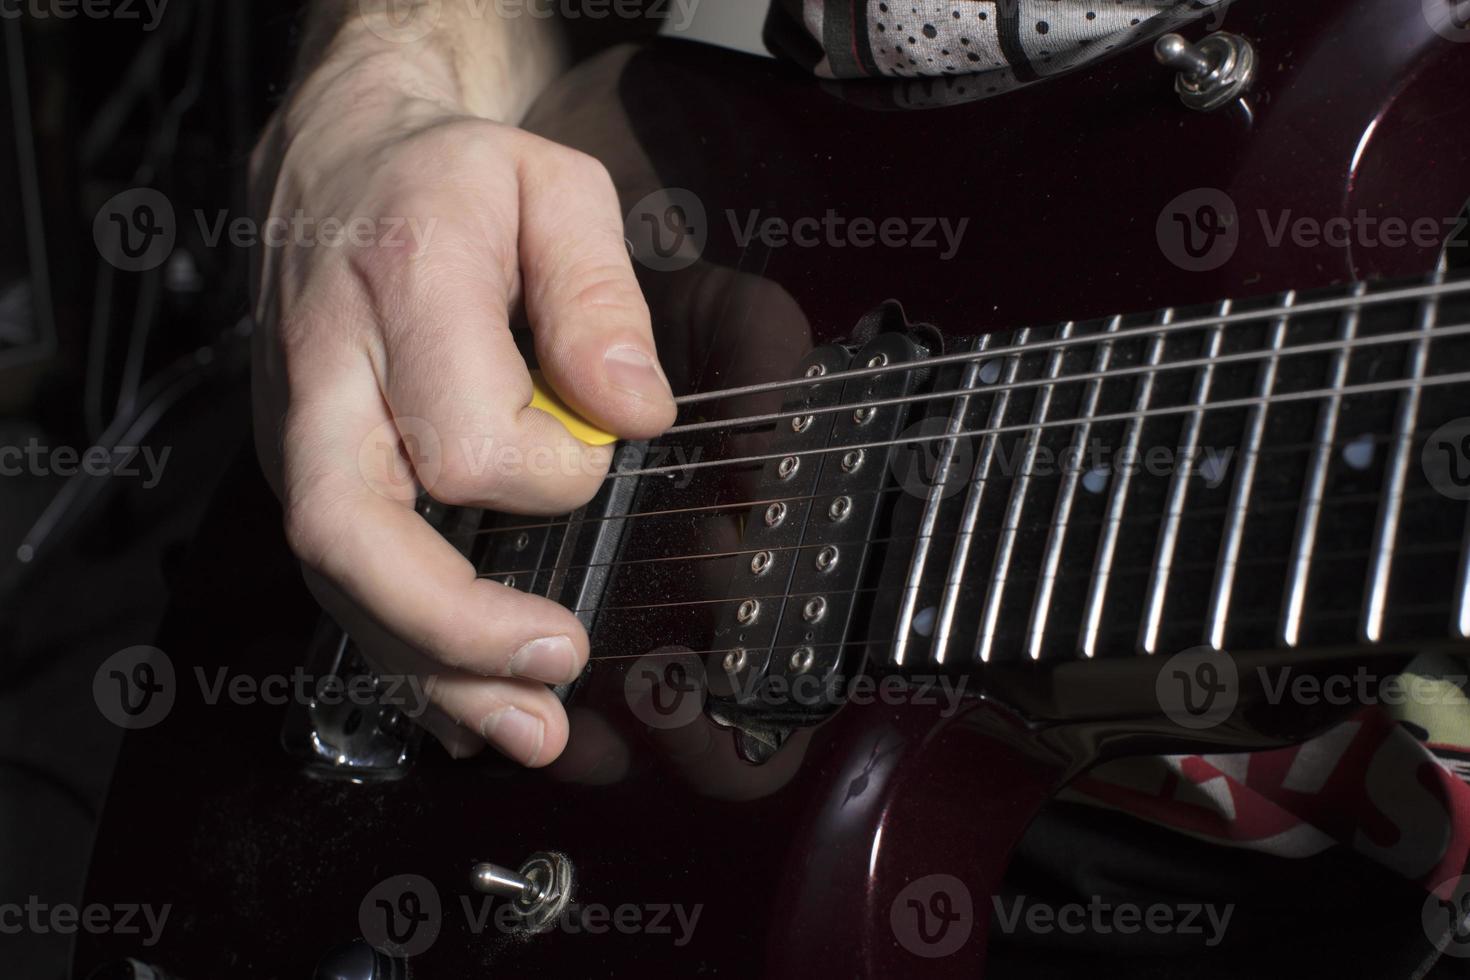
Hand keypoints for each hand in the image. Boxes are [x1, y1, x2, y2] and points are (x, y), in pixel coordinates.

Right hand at [249, 79, 675, 765]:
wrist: (338, 163)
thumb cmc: (456, 178)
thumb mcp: (556, 189)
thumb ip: (600, 297)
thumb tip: (634, 413)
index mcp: (400, 288)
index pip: (468, 437)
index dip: (553, 474)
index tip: (600, 449)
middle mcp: (326, 375)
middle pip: (352, 533)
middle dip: (453, 625)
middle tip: (557, 664)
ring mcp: (296, 432)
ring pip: (337, 580)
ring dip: (430, 671)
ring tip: (531, 730)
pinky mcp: (299, 468)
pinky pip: (339, 580)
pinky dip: (403, 655)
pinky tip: (468, 707)